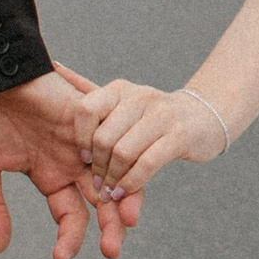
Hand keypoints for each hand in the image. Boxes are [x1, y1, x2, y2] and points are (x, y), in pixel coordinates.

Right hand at [0, 68, 138, 258]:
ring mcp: (82, 138)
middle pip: (102, 201)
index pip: (71, 216)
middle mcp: (72, 161)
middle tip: (112, 251)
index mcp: (51, 176)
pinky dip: (112, 158)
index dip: (70, 239)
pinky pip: (107, 137)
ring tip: (125, 222)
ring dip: (123, 196)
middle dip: (110, 227)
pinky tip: (110, 181)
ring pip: (114, 172)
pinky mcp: (85, 113)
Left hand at [84, 79, 231, 203]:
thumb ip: (89, 89)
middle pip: (104, 137)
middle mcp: (140, 97)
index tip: (83, 158)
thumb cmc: (153, 116)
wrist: (203, 118)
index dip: (80, 139)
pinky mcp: (179, 136)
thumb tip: (55, 66)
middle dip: (97, 167)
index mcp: (120, 89)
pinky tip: (125, 192)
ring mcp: (162, 115)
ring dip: (113, 179)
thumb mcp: (122, 100)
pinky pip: (147, 164)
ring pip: (124, 153)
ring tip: (110, 192)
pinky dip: (131, 183)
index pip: (86, 109)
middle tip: (96, 184)